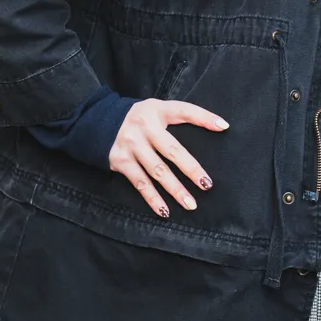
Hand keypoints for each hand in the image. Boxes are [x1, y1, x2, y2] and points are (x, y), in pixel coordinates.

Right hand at [109, 99, 228, 219]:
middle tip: (206, 185)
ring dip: (174, 189)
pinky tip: (164, 211)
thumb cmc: (138, 119)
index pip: (184, 111)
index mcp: (157, 110)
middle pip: (172, 150)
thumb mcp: (157, 109)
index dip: (204, 117)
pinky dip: (152, 199)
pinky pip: (140, 183)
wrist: (97, 122)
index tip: (223, 127)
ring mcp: (131, 145)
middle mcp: (144, 127)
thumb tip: (219, 126)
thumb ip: (181, 116)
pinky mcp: (120, 161)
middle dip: (191, 169)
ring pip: (157, 171)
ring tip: (190, 204)